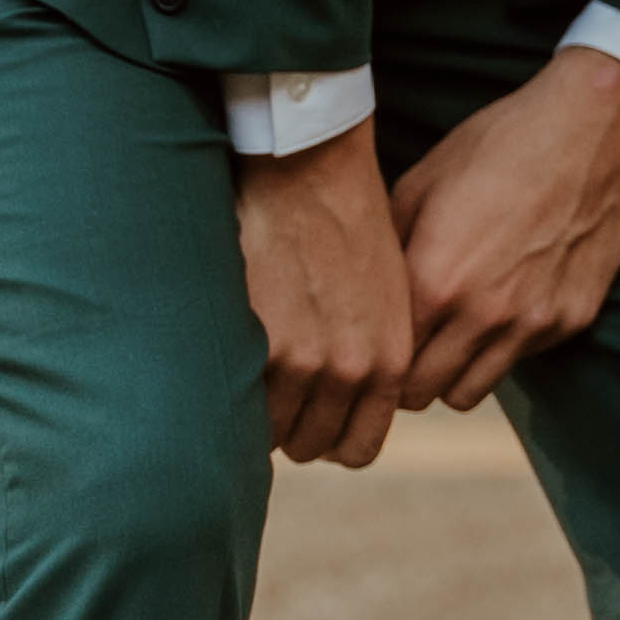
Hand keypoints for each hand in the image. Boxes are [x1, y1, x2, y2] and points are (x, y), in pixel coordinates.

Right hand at [233, 122, 415, 469]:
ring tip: (251, 372)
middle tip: (274, 392)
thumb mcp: (386, 297)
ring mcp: (303, 363)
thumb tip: (344, 398)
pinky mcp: (258, 344)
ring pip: (270, 433)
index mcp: (390, 360)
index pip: (358, 449)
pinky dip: (229, 392)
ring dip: (257, 411)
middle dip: (291, 427)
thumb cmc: (347, 221)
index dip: (330, 440)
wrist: (308, 170)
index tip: (309, 421)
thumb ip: (370, 354)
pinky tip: (231, 358)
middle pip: (311, 446)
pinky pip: (237, 403)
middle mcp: (352, 370)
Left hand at [386, 45, 619, 416]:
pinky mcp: (572, 320)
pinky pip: (521, 359)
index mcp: (434, 280)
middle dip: (407, 378)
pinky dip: (505, 346)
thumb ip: (388, 247)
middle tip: (407, 351)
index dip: (374, 356)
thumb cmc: (500, 146)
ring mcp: (532, 323)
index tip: (375, 346)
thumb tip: (361, 287)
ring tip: (451, 340)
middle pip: (422, 393)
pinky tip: (508, 302)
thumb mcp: (422, 184)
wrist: (592, 131)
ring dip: (453, 373)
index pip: (384, 361)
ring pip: (470, 392)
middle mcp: (482, 315)